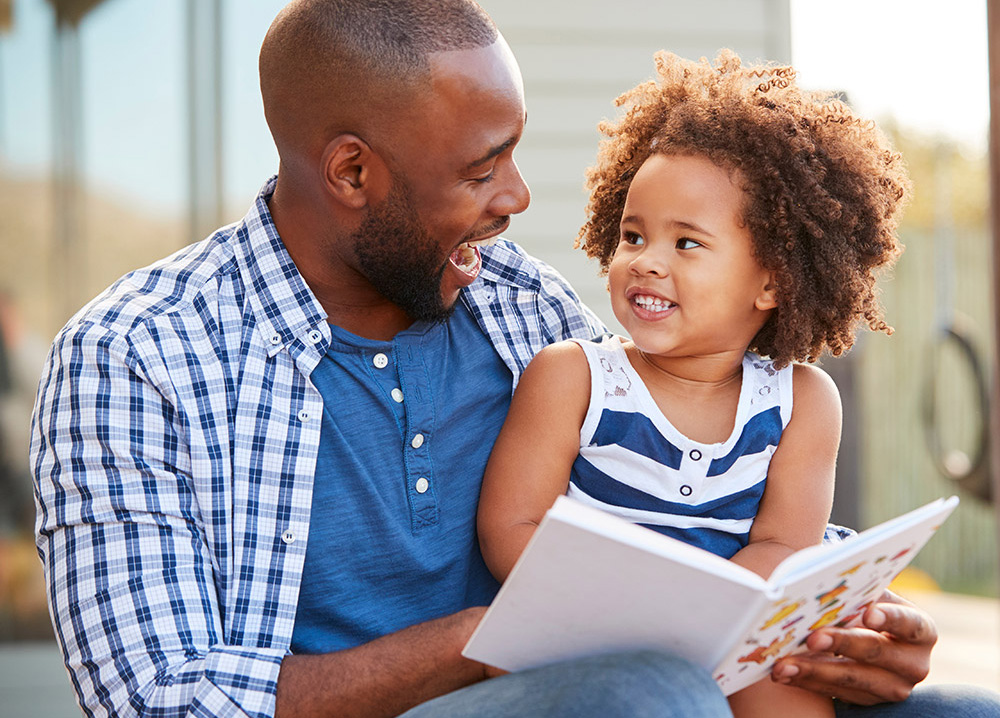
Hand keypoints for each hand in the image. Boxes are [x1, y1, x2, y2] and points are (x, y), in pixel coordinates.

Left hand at [771, 591, 936, 704]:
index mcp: (920, 629)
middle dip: (842, 644)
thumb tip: (827, 581)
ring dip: (814, 670)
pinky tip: (783, 673)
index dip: (890, 618)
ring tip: (785, 663)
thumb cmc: (866, 606)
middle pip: (876, 652)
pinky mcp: (869, 702)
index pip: (909, 623)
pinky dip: (806, 682)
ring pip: (852, 680)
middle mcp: (914, 663)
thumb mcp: (871, 596)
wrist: (869, 639)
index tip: (868, 613)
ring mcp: (893, 688)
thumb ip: (860, 591)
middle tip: (813, 638)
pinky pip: (835, 693)